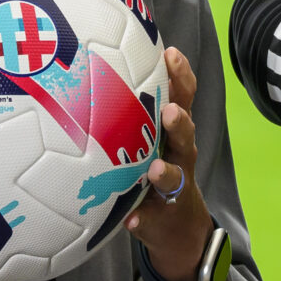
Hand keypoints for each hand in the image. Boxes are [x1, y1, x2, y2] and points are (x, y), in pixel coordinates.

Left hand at [125, 46, 215, 280]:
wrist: (177, 226)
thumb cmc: (154, 166)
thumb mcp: (151, 136)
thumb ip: (133, 108)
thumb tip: (95, 65)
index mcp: (174, 130)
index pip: (183, 97)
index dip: (180, 76)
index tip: (171, 54)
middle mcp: (180, 154)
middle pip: (185, 133)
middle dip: (179, 121)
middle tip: (169, 110)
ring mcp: (175, 187)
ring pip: (175, 176)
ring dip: (167, 172)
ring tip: (156, 169)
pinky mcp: (162, 216)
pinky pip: (151, 217)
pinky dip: (142, 218)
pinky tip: (132, 220)